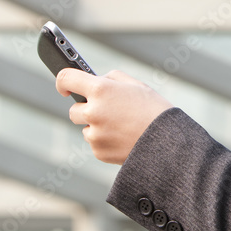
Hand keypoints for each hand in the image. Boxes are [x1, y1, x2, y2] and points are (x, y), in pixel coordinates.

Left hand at [55, 68, 173, 164]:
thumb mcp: (135, 85)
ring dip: (97, 126)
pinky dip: (105, 141)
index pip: (66, 79)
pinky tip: (124, 138)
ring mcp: (95, 134)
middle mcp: (93, 111)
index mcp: (101, 89)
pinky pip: (95, 143)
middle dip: (86, 109)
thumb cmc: (154, 109)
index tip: (64, 87)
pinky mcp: (99, 151)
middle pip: (74, 110)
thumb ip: (110, 79)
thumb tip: (94, 81)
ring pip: (86, 128)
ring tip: (123, 126)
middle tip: (106, 110)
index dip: (62, 81)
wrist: (168, 142)